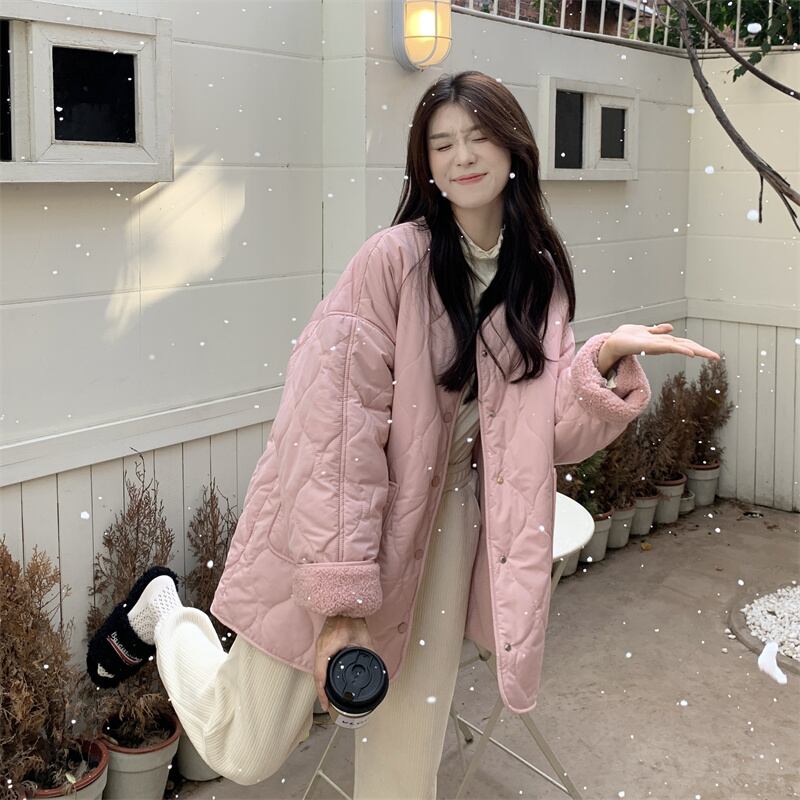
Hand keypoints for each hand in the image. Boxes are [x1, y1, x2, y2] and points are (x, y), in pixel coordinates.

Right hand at [314, 616, 376, 712]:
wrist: (344, 604)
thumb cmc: (352, 619)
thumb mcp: (364, 639)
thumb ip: (369, 653)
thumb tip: (377, 666)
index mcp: (328, 649)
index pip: (320, 675)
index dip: (322, 693)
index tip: (326, 705)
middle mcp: (320, 648)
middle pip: (316, 675)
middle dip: (320, 692)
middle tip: (327, 706)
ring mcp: (319, 645)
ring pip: (316, 670)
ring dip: (319, 684)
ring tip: (326, 697)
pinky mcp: (321, 644)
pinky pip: (318, 663)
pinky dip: (320, 674)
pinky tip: (325, 680)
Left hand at [606, 323, 720, 361]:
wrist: (612, 342)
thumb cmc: (627, 337)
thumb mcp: (645, 331)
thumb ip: (657, 330)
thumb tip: (671, 327)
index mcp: (662, 341)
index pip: (684, 343)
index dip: (698, 347)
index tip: (712, 353)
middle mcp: (662, 345)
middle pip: (686, 346)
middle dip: (702, 351)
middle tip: (717, 357)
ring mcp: (657, 346)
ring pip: (679, 347)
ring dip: (694, 350)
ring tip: (709, 355)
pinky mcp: (649, 346)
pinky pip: (667, 347)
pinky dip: (679, 349)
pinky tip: (689, 352)